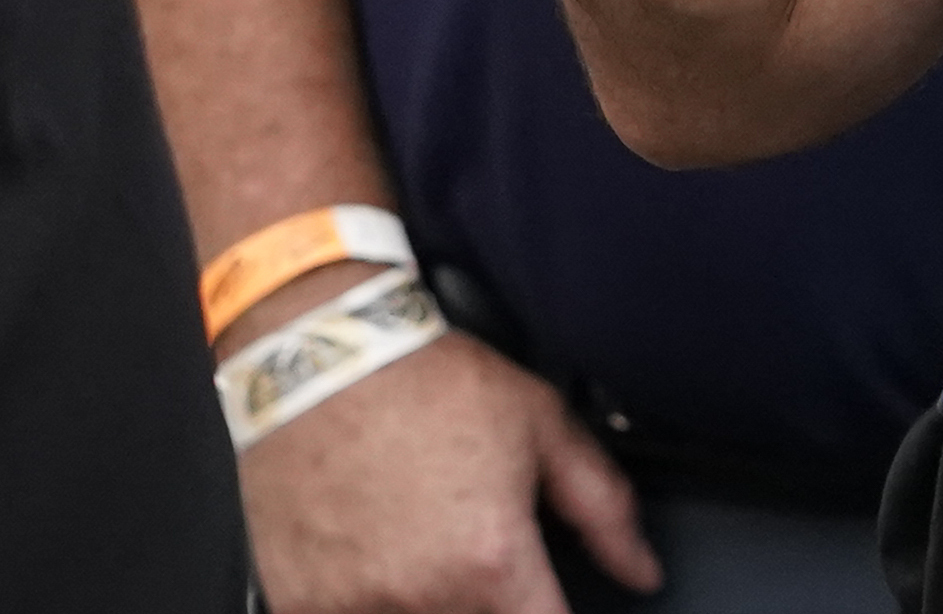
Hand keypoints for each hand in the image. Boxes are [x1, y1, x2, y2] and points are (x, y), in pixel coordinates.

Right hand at [239, 311, 659, 613]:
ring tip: (422, 548)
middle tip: (474, 553)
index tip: (546, 601)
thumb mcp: (541, 423)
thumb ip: (603, 507)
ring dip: (430, 602)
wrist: (320, 354)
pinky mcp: (300, 602)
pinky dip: (368, 600)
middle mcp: (424, 597)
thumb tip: (642, 568)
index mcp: (490, 562)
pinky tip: (375, 559)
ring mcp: (355, 606)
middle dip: (491, 603)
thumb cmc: (424, 382)